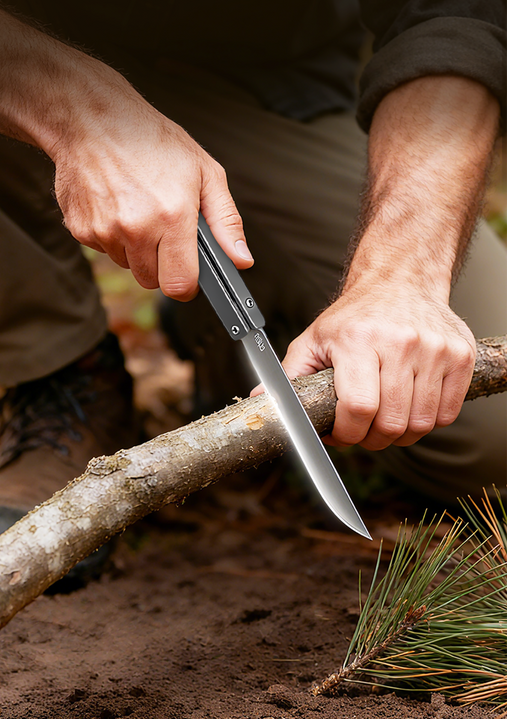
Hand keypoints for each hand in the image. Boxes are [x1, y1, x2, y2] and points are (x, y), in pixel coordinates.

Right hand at [0, 0, 252, 299]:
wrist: (91, 117)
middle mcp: (136, 228)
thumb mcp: (205, 172)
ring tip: (139, 208)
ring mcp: (104, 230)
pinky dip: (112, 235)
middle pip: (152, 281)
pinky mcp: (81, 229)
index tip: (189, 272)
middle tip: (164, 230)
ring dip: (136, 249)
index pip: (180, 285)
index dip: (188, 284)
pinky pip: (104, 249)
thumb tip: (242, 260)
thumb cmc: (153, 141)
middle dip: (162, 265)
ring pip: (128, 265)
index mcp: (172, 216)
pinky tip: (116, 204)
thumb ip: (226, 221)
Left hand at [280, 282, 475, 449]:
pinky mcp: (461, 356)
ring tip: (385, 417)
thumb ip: (288, 376)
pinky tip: (410, 405)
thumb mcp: (314, 340)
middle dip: (372, 439)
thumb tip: (258, 402)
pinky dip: (427, 421)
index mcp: (358, 340)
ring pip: (421, 424)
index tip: (341, 434)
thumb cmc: (354, 317)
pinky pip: (447, 414)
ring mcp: (436, 349)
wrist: (401, 279)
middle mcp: (401, 342)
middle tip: (363, 429)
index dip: (347, 434)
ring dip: (400, 434)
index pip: (358, 408)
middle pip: (391, 423)